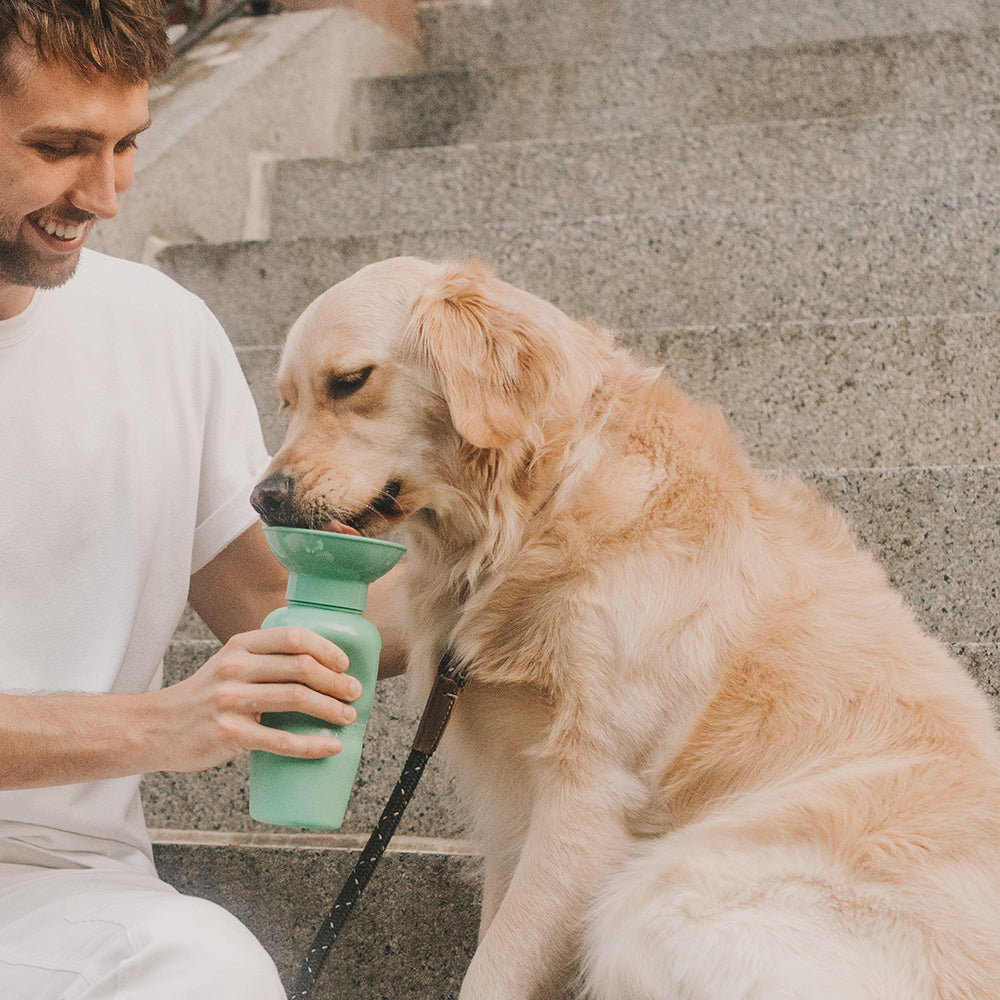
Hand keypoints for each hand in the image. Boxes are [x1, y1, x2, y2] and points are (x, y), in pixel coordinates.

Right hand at [149, 626, 360, 771]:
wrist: (155, 728)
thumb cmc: (202, 696)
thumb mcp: (228, 664)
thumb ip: (263, 659)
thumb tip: (318, 666)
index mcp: (239, 646)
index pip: (293, 637)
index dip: (326, 648)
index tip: (344, 664)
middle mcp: (235, 668)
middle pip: (301, 668)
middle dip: (336, 681)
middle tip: (354, 693)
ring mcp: (231, 701)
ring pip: (296, 699)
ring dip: (331, 709)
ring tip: (348, 717)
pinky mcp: (230, 735)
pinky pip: (282, 741)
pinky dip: (313, 744)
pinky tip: (331, 746)